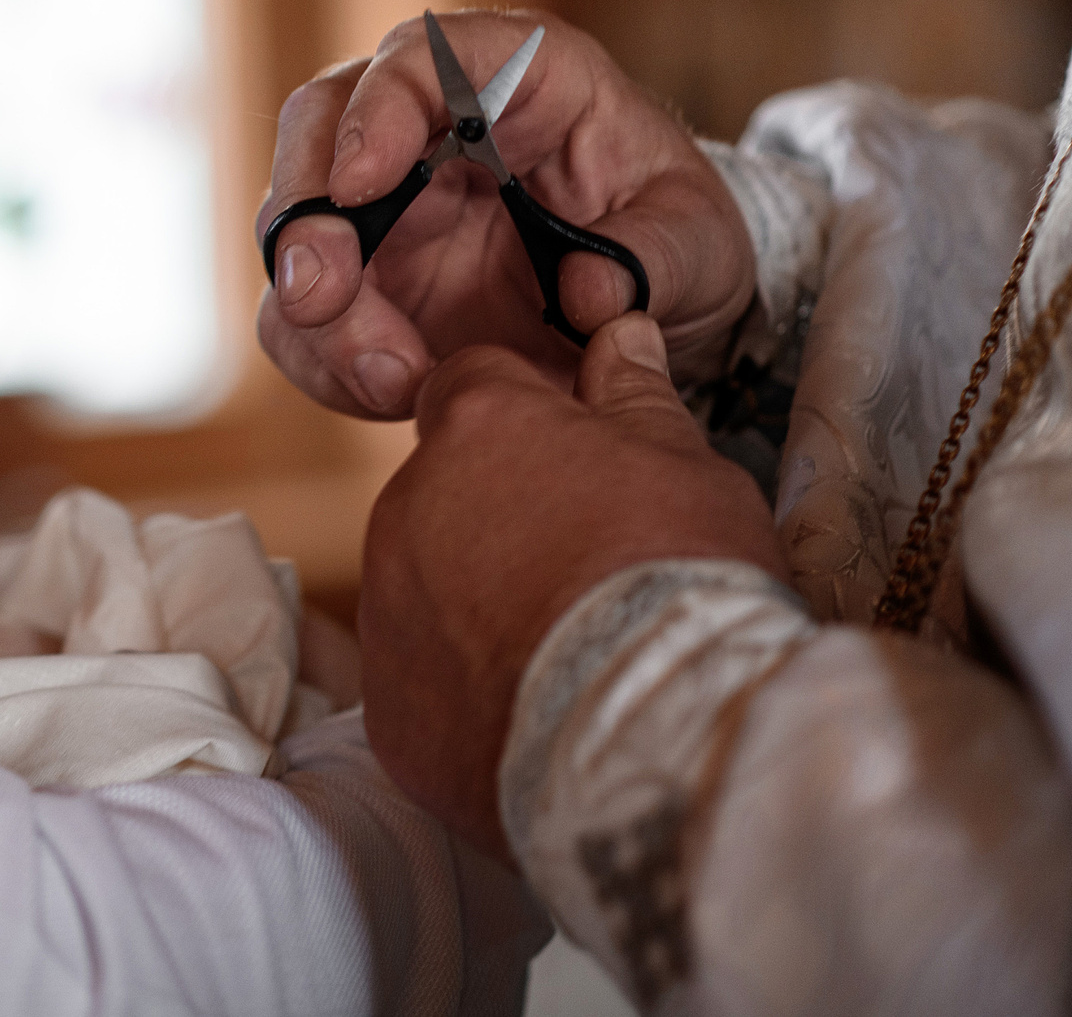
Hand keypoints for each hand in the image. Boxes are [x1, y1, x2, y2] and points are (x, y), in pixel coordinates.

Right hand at [255, 10, 753, 416]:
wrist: (654, 303)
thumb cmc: (671, 233)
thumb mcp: (700, 238)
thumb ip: (658, 255)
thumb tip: (589, 292)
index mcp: (514, 75)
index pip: (421, 56)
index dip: (377, 111)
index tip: (362, 183)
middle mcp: (427, 125)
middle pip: (318, 129)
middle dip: (306, 214)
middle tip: (321, 295)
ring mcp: (383, 204)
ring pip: (294, 233)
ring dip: (317, 312)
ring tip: (394, 378)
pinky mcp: (363, 284)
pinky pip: (306, 320)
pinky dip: (329, 363)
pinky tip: (396, 394)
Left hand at [356, 315, 786, 860]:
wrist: (654, 738)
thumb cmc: (678, 580)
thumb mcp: (685, 465)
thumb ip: (635, 395)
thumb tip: (618, 332)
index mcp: (477, 428)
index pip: (471, 383)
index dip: (522, 417)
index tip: (569, 459)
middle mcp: (405, 506)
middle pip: (442, 489)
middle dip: (498, 516)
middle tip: (584, 568)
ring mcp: (386, 611)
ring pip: (423, 584)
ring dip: (476, 603)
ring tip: (567, 649)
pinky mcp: (387, 709)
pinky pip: (420, 682)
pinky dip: (465, 693)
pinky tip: (536, 713)